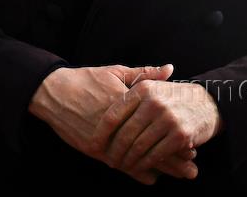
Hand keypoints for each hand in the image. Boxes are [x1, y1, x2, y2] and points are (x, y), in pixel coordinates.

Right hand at [29, 65, 197, 184]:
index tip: (192, 141)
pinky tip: (150, 177)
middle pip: (151, 144)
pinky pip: (119, 163)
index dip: (174, 135)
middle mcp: (118, 123)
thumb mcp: (116, 72)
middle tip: (192, 167)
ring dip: (159, 167)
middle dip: (173, 157)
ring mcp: (105, 138)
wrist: (53, 92)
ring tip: (179, 175)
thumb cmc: (86, 79)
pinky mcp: (93, 148)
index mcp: (126, 102)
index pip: (157, 123)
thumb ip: (144, 73)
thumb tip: (169, 68)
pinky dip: (136, 171)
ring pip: (138, 158)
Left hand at [94, 80, 222, 182]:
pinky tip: (139, 168)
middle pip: (125, 134)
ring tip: (121, 166)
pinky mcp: (180, 135)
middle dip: (114, 151)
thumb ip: (130, 91)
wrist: (208, 103)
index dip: (101, 132)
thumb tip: (102, 104)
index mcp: (143, 89)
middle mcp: (154, 102)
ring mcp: (167, 119)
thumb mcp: (153, 87)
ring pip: (139, 147)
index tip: (93, 144)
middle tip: (108, 160)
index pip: (114, 114)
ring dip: (128, 160)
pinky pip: (156, 155)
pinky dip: (145, 164)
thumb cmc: (174, 97)